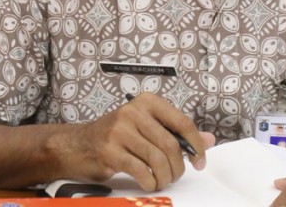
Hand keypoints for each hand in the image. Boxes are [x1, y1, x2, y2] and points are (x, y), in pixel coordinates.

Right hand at [51, 92, 214, 190]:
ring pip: (158, 159)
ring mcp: (120, 130)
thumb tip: (209, 140)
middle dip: (178, 167)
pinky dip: (150, 182)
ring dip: (165, 177)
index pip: (182, 122)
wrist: (77, 145)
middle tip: (176, 176)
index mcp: (147, 102)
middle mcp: (134, 111)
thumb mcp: (147, 127)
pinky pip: (141, 171)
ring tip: (162, 180)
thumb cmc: (116, 136)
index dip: (195, 145)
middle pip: (171, 144)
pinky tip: (149, 183)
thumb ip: (177, 133)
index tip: (199, 161)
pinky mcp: (110, 150)